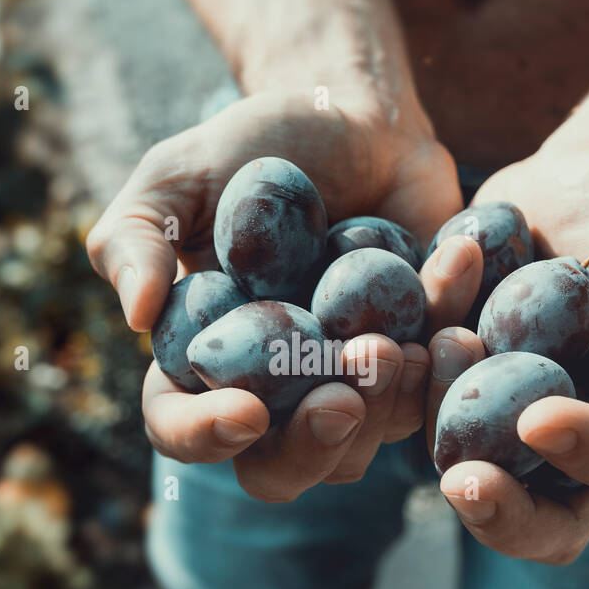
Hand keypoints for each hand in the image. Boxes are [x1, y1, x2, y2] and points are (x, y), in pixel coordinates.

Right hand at [87, 90, 481, 500]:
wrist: (352, 118)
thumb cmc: (252, 148)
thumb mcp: (176, 177)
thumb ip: (134, 238)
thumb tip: (136, 317)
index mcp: (202, 362)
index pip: (181, 428)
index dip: (204, 436)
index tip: (244, 412)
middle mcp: (270, 393)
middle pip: (279, 471)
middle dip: (311, 446)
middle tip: (341, 396)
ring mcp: (346, 386)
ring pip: (365, 445)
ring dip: (385, 406)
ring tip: (398, 342)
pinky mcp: (414, 362)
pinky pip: (436, 381)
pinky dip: (448, 340)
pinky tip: (454, 264)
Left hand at [429, 138, 588, 562]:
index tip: (543, 417)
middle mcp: (577, 442)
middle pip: (543, 518)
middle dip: (502, 515)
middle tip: (463, 483)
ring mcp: (506, 415)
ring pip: (463, 459)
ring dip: (441, 415)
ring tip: (442, 338)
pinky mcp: (452, 379)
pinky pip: (418, 389)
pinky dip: (415, 346)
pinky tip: (447, 266)